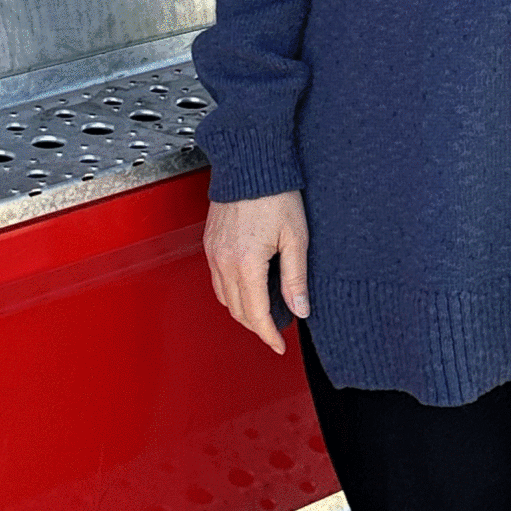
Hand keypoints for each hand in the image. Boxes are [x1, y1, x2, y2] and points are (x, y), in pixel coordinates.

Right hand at [203, 191, 309, 354]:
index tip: (279, 346)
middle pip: (237, 310)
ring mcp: (213, 252)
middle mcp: (224, 261)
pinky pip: (216, 280)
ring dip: (242, 311)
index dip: (269, 335)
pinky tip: (247, 289)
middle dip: (257, 326)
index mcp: (246, 263)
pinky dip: (231, 293)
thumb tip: (300, 309)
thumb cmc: (275, 194)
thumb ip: (295, 278)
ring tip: (265, 312)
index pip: (256, 314)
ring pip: (224, 298)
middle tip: (278, 330)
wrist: (251, 164)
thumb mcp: (296, 238)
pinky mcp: (210, 243)